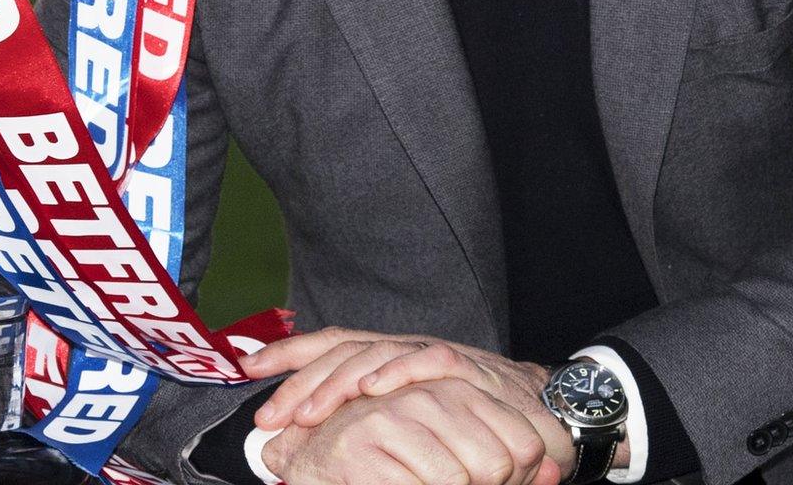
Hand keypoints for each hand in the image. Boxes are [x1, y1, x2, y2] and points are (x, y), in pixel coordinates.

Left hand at [244, 327, 552, 436]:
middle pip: (343, 350)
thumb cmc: (476, 425)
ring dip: (337, 382)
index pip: (332, 346)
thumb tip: (312, 448)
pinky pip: (427, 361)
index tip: (247, 368)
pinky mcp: (468, 368)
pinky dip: (396, 372)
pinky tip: (371, 390)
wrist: (545, 415)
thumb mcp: (411, 423)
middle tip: (269, 416)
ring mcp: (436, 356)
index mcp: (389, 362)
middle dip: (299, 380)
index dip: (288, 354)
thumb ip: (370, 426)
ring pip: (376, 354)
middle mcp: (407, 351)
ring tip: (308, 412)